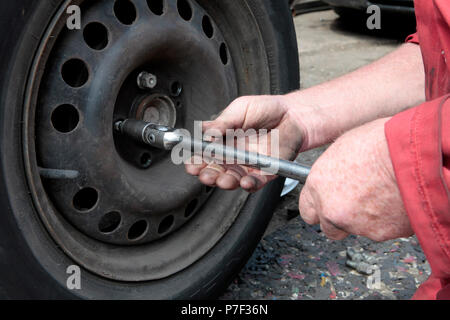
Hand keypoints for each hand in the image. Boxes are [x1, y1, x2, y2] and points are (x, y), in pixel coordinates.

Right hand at [185, 95, 305, 191]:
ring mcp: (248, 164)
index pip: (205, 155)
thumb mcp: (239, 109)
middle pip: (216, 171)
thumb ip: (222, 123)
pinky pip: (256, 182)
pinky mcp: (266, 170)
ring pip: (233, 179)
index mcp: (223, 140)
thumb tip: (206, 135)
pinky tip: (245, 181)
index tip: (192, 164)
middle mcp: (233, 155)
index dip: (196, 161)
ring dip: (226, 182)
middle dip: (208, 175)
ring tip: (223, 180)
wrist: (292, 113)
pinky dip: (249, 184)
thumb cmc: (266, 109)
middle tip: (205, 174)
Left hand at [299, 118, 412, 241]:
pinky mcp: (380, 234)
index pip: (307, 209)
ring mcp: (354, 224)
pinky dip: (385, 221)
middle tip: (353, 204)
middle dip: (338, 218)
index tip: (326, 203)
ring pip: (354, 229)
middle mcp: (331, 208)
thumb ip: (332, 172)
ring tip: (378, 197)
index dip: (319, 206)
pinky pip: (379, 231)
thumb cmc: (383, 143)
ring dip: (362, 219)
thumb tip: (334, 176)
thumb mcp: (344, 147)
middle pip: (327, 226)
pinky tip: (393, 202)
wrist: (414, 157)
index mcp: (318, 185)